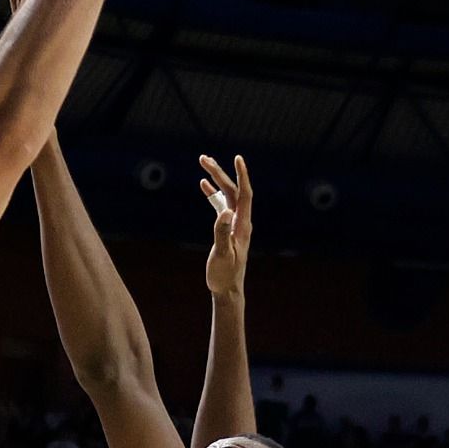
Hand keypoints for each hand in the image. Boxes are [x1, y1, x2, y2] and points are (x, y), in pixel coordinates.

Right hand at [201, 152, 252, 299]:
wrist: (227, 290)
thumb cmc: (224, 275)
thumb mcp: (221, 253)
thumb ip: (221, 232)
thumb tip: (225, 211)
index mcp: (242, 225)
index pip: (244, 194)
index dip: (241, 175)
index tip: (237, 158)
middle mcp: (241, 221)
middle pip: (233, 191)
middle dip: (220, 173)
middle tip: (203, 158)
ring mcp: (234, 224)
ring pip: (227, 196)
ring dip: (216, 180)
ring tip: (203, 164)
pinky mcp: (227, 229)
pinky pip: (221, 205)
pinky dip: (213, 194)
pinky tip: (203, 186)